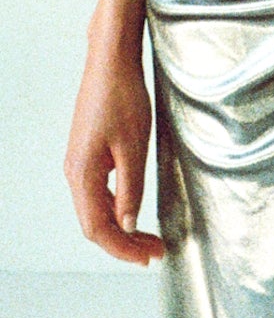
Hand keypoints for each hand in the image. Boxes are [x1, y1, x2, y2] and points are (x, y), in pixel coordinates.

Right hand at [64, 37, 164, 265]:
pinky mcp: (88, 152)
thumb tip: (127, 225)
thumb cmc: (123, 96)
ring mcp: (80, 162)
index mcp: (82, 174)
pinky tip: (134, 209)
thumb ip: (130, 188)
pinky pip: (99, 191)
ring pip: (96, 208)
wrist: (111, 59)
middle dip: (124, 243)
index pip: (98, 229)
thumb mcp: (134, 146)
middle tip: (154, 251)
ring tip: (149, 236)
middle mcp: (75, 172)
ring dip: (121, 227)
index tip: (148, 258)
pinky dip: (117, 207)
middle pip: (95, 223)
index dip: (122, 249)